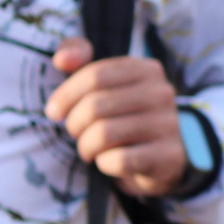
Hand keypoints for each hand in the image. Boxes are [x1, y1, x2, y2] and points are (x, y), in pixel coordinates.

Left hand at [46, 37, 184, 197]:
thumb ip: (80, 59)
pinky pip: (120, 160)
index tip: (53, 112)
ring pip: (104, 134)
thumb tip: (62, 60)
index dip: (66, 95)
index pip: (95, 76)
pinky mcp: (169, 155)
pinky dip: (105, 164)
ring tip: (89, 149)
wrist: (162, 156)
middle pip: (96, 106)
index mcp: (147, 70)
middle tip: (75, 133)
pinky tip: (109, 161)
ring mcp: (169, 124)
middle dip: (75, 124)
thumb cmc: (123, 115)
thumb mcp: (105, 83)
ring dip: (86, 146)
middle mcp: (162, 93)